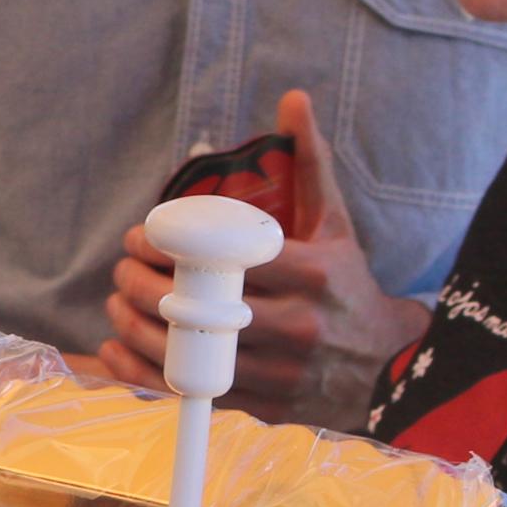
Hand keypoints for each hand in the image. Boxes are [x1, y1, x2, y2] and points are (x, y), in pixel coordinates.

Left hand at [101, 89, 428, 426]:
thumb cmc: (348, 287)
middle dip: (142, 288)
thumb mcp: (336, 223)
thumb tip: (293, 98)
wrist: (390, 369)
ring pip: (190, 354)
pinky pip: (193, 392)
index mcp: (312, 274)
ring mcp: (281, 374)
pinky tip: (121, 351)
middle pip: (200, 307)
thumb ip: (310, 162)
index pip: (225, 256)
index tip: (139, 237)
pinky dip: (146, 374)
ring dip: (137, 329)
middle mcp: (297, 326)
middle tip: (122, 270)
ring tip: (117, 305)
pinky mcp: (266, 408)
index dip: (169, 247)